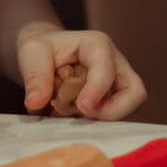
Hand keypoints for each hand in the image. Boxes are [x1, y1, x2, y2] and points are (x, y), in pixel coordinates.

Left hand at [16, 24, 146, 119]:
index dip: (98, 89)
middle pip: (135, 91)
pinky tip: (75, 118)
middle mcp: (114, 62)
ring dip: (107, 119)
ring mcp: (117, 83)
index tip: (81, 106)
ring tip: (77, 117)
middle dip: (116, 110)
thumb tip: (35, 103)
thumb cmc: (42, 48)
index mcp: (97, 44)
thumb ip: (35, 76)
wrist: (45, 53)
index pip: (108, 67)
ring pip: (131, 107)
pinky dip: (98, 122)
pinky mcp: (112, 99)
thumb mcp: (32, 53)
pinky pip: (117, 115)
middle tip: (86, 115)